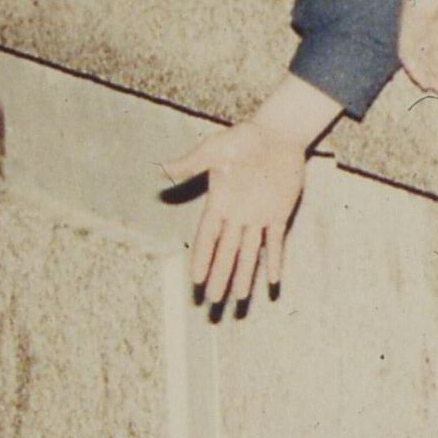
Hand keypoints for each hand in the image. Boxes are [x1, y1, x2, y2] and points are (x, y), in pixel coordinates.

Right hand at [163, 119, 307, 306]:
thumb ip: (190, 163)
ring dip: (244, 276)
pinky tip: (272, 281)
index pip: (207, 238)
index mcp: (219, 202)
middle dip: (219, 277)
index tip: (194, 280)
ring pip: (250, 254)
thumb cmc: (242, 138)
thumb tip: (158, 169)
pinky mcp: (279, 214)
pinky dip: (274, 261)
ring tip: (239, 300)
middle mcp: (236, 215)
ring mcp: (258, 217)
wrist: (276, 135)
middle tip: (211, 303)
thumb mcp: (213, 149)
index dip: (202, 259)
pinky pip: (276, 242)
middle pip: (226, 253)